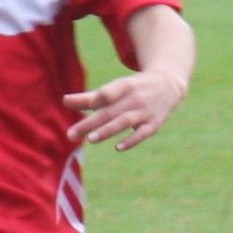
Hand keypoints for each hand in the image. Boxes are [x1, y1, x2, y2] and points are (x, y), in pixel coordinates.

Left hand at [64, 66, 186, 149]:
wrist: (168, 85)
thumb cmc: (134, 88)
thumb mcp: (114, 89)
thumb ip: (90, 97)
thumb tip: (64, 101)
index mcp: (124, 86)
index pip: (108, 92)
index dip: (96, 99)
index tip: (82, 106)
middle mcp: (135, 98)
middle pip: (109, 111)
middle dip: (90, 123)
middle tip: (71, 134)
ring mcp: (145, 111)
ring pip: (124, 121)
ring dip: (107, 130)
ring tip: (90, 139)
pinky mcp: (154, 123)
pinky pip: (143, 133)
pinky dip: (131, 140)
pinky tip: (117, 147)